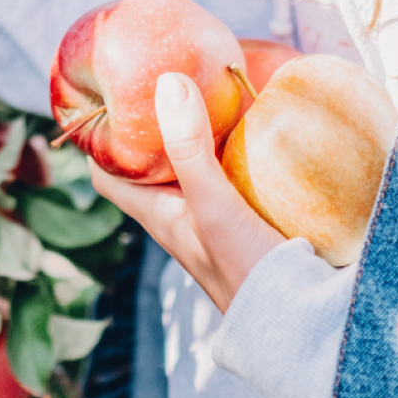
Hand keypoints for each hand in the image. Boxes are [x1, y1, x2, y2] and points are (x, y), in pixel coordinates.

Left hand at [90, 73, 284, 312]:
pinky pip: (235, 172)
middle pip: (152, 163)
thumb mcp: (211, 202)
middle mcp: (180, 213)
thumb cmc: (244, 269)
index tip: (106, 97)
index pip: (107, 174)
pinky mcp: (251, 214)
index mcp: (156, 214)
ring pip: (195, 164)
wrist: (299, 318)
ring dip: (200, 132)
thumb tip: (168, 82)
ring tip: (211, 88)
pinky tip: (258, 124)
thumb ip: (189, 148)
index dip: (98, 139)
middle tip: (164, 79)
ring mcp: (215, 214)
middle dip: (155, 124)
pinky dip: (239, 147)